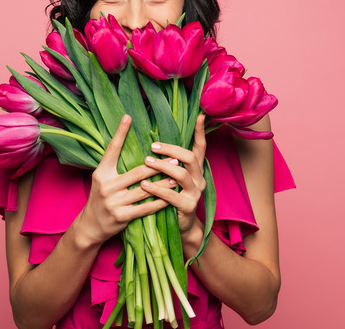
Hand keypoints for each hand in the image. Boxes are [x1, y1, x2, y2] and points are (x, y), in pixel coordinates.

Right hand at [73, 115, 174, 246]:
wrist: (91, 226)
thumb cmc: (101, 197)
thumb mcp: (103, 178)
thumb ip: (114, 165)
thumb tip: (133, 144)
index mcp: (102, 173)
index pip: (112, 149)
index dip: (120, 133)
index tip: (128, 117)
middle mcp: (107, 186)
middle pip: (137, 172)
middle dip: (158, 165)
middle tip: (175, 158)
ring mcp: (114, 202)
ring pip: (145, 190)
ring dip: (163, 183)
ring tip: (177, 177)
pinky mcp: (121, 216)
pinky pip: (145, 208)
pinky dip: (159, 202)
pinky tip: (170, 198)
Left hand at [139, 114, 207, 234]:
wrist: (180, 228)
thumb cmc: (171, 198)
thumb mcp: (172, 178)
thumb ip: (168, 162)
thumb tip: (153, 141)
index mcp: (196, 169)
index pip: (200, 147)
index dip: (200, 132)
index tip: (199, 115)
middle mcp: (199, 179)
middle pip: (189, 157)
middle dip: (171, 150)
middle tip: (152, 146)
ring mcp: (195, 193)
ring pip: (181, 174)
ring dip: (162, 166)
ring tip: (146, 162)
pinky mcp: (188, 207)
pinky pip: (172, 196)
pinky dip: (157, 189)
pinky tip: (144, 185)